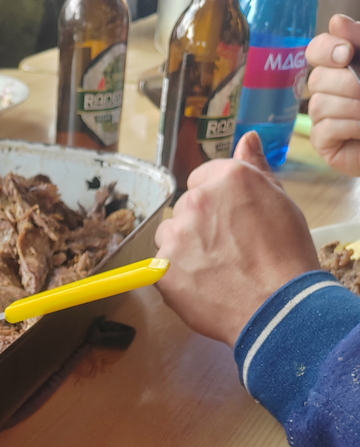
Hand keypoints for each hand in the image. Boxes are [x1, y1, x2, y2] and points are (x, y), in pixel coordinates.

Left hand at [154, 131, 319, 346]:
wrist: (276, 307)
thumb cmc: (286, 256)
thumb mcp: (280, 202)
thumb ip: (256, 169)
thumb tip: (247, 140)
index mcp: (227, 178)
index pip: (200, 179)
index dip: (215, 202)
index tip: (228, 222)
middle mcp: (196, 201)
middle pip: (183, 209)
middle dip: (198, 226)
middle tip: (225, 251)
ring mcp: (176, 236)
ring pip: (168, 237)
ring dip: (182, 250)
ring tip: (213, 271)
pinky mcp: (163, 269)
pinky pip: (160, 268)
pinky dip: (175, 277)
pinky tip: (202, 287)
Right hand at [306, 14, 359, 176]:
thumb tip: (336, 21)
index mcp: (338, 66)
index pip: (315, 50)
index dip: (326, 50)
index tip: (347, 54)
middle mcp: (325, 89)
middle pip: (317, 78)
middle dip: (347, 83)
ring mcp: (321, 116)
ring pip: (320, 104)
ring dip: (352, 107)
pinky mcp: (322, 141)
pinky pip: (325, 128)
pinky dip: (349, 126)